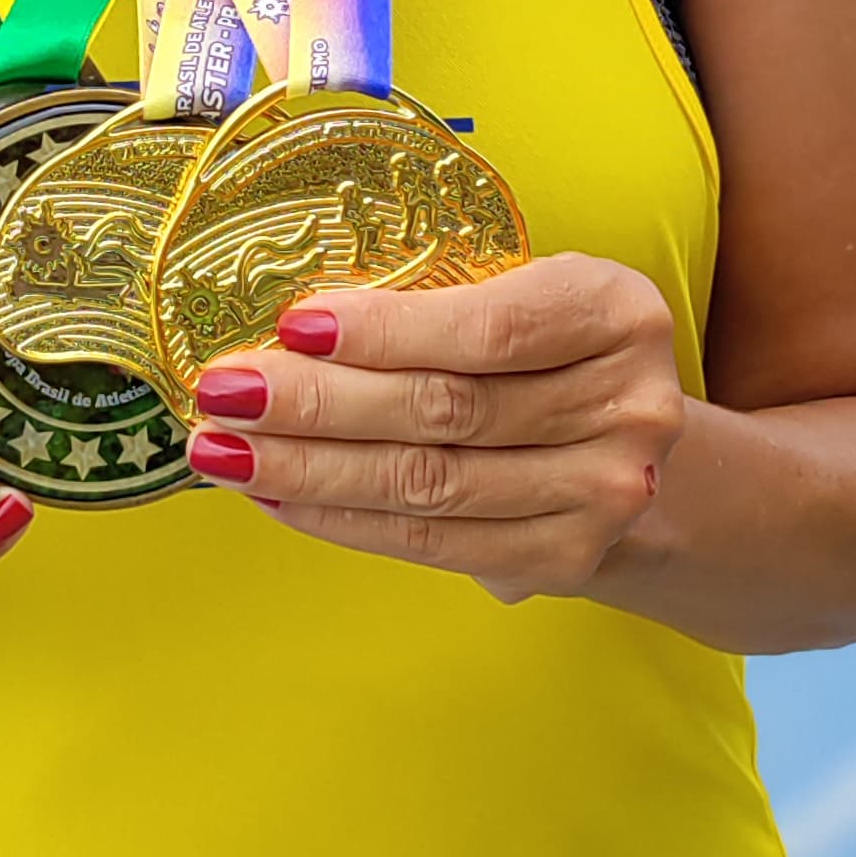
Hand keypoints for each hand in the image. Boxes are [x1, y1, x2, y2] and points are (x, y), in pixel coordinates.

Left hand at [185, 256, 685, 603]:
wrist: (630, 453)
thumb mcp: (526, 298)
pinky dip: (342, 520)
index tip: (292, 324)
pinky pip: (431, 542)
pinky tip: (277, 497)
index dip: (385, 331)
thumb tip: (290, 333)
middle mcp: (629, 407)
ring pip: (429, 483)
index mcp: (618, 312)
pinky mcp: (565, 558)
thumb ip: (439, 308)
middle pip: (447, 410)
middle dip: (318, 403)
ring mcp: (604, 493)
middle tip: (225, 392)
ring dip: (310, 469)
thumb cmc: (549, 356)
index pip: (489, 327)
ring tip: (226, 450)